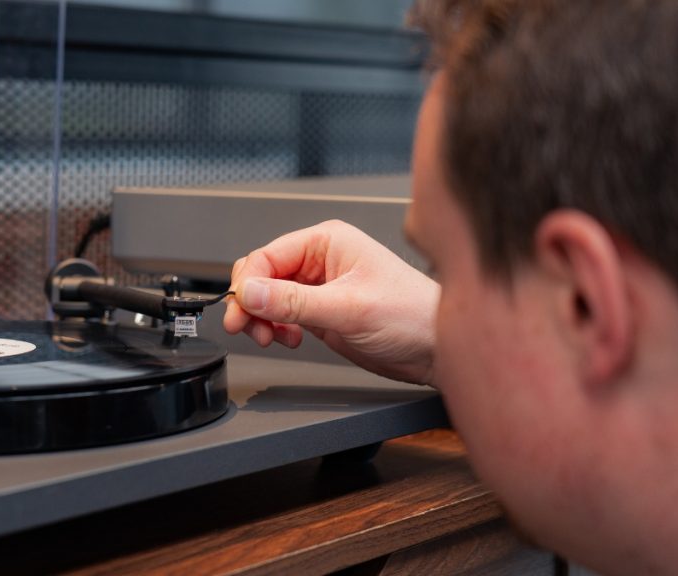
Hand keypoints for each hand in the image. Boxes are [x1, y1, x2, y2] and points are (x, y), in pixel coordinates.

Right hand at [223, 220, 439, 384]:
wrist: (436, 349)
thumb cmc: (412, 315)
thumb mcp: (348, 308)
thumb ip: (294, 302)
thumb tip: (250, 292)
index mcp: (327, 242)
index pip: (268, 256)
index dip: (248, 284)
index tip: (241, 310)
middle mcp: (320, 260)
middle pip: (262, 275)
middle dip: (250, 302)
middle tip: (247, 327)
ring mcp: (318, 286)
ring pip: (267, 297)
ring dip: (261, 318)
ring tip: (272, 337)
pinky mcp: (319, 311)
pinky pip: (281, 314)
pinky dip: (275, 328)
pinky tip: (288, 338)